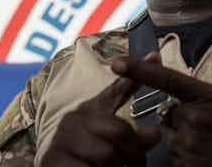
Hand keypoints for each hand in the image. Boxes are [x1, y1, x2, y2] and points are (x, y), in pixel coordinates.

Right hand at [37, 54, 161, 166]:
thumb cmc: (82, 158)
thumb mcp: (106, 141)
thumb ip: (130, 135)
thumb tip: (155, 134)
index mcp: (89, 110)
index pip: (115, 90)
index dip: (136, 76)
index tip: (156, 56)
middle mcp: (75, 119)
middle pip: (120, 130)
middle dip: (134, 152)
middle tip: (136, 164)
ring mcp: (63, 139)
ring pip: (108, 155)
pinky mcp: (55, 160)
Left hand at [111, 40, 211, 166]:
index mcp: (208, 97)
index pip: (167, 80)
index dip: (138, 70)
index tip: (115, 62)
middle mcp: (195, 121)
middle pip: (170, 113)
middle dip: (185, 117)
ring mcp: (191, 148)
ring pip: (174, 138)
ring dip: (188, 140)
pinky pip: (179, 160)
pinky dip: (191, 159)